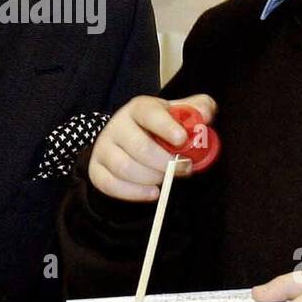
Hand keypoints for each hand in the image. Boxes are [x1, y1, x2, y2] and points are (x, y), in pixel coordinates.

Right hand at [87, 94, 216, 200]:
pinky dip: (134, 193)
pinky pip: (110, 185)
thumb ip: (198, 110)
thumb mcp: (178, 113)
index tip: (182, 140)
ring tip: (165, 179)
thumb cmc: (158, 128)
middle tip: (183, 168)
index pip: (149, 113)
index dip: (166, 127)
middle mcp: (117, 125)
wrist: (126, 140)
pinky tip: (152, 192)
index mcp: (139, 108)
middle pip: (139, 146)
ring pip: (124, 168)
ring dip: (151, 178)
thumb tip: (205, 116)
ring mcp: (104, 148)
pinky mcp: (96, 169)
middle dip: (165, 162)